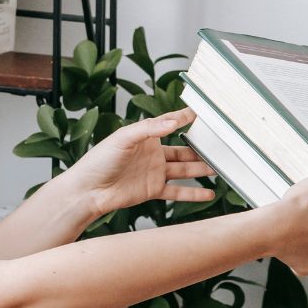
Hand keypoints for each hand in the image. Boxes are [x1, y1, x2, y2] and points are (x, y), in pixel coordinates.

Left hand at [55, 110, 216, 216]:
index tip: (204, 113)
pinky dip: (194, 193)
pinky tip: (209, 194)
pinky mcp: (153, 190)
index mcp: (145, 136)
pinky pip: (178, 191)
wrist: (88, 191)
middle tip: (219, 145)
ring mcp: (155, 172)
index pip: (170, 123)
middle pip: (183, 149)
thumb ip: (149, 128)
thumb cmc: (99, 160)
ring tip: (219, 168)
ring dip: (201, 169)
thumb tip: (174, 122)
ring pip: (184, 169)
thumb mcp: (124, 138)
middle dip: (200, 147)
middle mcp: (153, 153)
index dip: (186, 118)